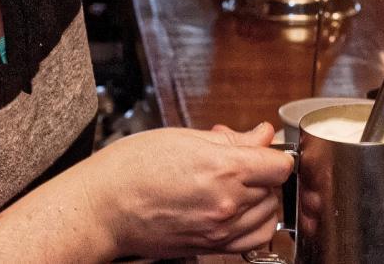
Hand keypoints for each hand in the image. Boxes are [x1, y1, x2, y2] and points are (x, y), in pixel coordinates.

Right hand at [86, 122, 292, 258]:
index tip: (262, 150)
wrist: (103, 207)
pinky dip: (255, 225)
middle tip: (234, 161)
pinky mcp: (210, 247)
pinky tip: (238, 211)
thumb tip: (260, 136)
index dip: (272, 154)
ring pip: (268, 215)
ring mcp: (220, 230)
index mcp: (222, 169)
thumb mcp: (183, 138)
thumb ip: (230, 140)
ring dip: (260, 199)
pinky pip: (254, 240)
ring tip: (235, 185)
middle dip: (261, 173)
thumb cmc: (131, 169)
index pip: (279, 166)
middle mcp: (226, 203)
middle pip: (274, 189)